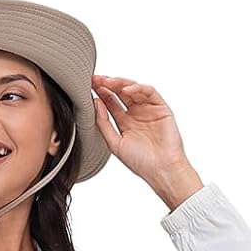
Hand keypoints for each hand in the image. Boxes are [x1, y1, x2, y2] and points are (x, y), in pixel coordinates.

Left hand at [92, 75, 195, 195]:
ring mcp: (148, 109)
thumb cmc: (140, 162)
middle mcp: (136, 114)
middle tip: (96, 80)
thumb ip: (103, 124)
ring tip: (108, 83)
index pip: (110, 102)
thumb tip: (95, 104)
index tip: (88, 86)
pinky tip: (126, 89)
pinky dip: (138, 88)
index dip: (100, 93)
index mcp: (124, 122)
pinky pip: (149, 92)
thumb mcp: (115, 144)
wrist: (161, 171)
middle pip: (120, 93)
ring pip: (133, 89)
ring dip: (120, 83)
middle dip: (108, 85)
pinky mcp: (161, 107)